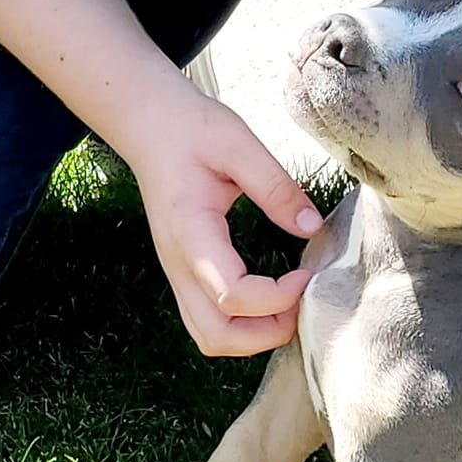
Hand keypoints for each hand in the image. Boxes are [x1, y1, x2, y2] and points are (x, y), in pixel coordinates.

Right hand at [117, 84, 321, 355]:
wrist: (149, 125)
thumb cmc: (191, 130)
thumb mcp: (238, 144)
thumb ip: (276, 187)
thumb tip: (311, 228)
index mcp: (191, 235)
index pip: (232, 297)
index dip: (277, 298)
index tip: (308, 273)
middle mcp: (178, 265)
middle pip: (216, 336)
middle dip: (267, 333)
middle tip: (302, 300)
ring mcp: (178, 274)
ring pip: (211, 336)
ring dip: (254, 336)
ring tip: (290, 303)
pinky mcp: (185, 273)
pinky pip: (210, 320)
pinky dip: (244, 325)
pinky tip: (273, 297)